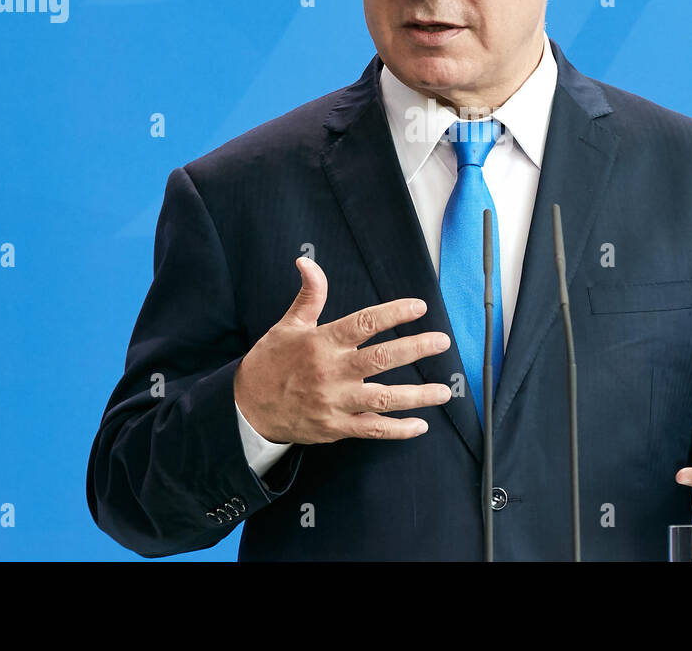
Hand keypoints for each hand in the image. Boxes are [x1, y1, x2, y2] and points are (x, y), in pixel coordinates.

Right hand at [233, 256, 452, 444]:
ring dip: (417, 395)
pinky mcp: (336, 427)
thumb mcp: (288, 325)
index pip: (364, 323)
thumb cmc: (270, 362)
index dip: (393, 314)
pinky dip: (398, 430)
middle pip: (382, 359)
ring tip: (444, 390)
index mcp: (322, 343)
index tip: (419, 306)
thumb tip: (308, 262)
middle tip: (442, 342)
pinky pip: (372, 429)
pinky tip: (420, 425)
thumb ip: (309, 295)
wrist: (247, 408)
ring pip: (384, 398)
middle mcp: (332, 372)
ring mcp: (335, 402)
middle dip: (416, 349)